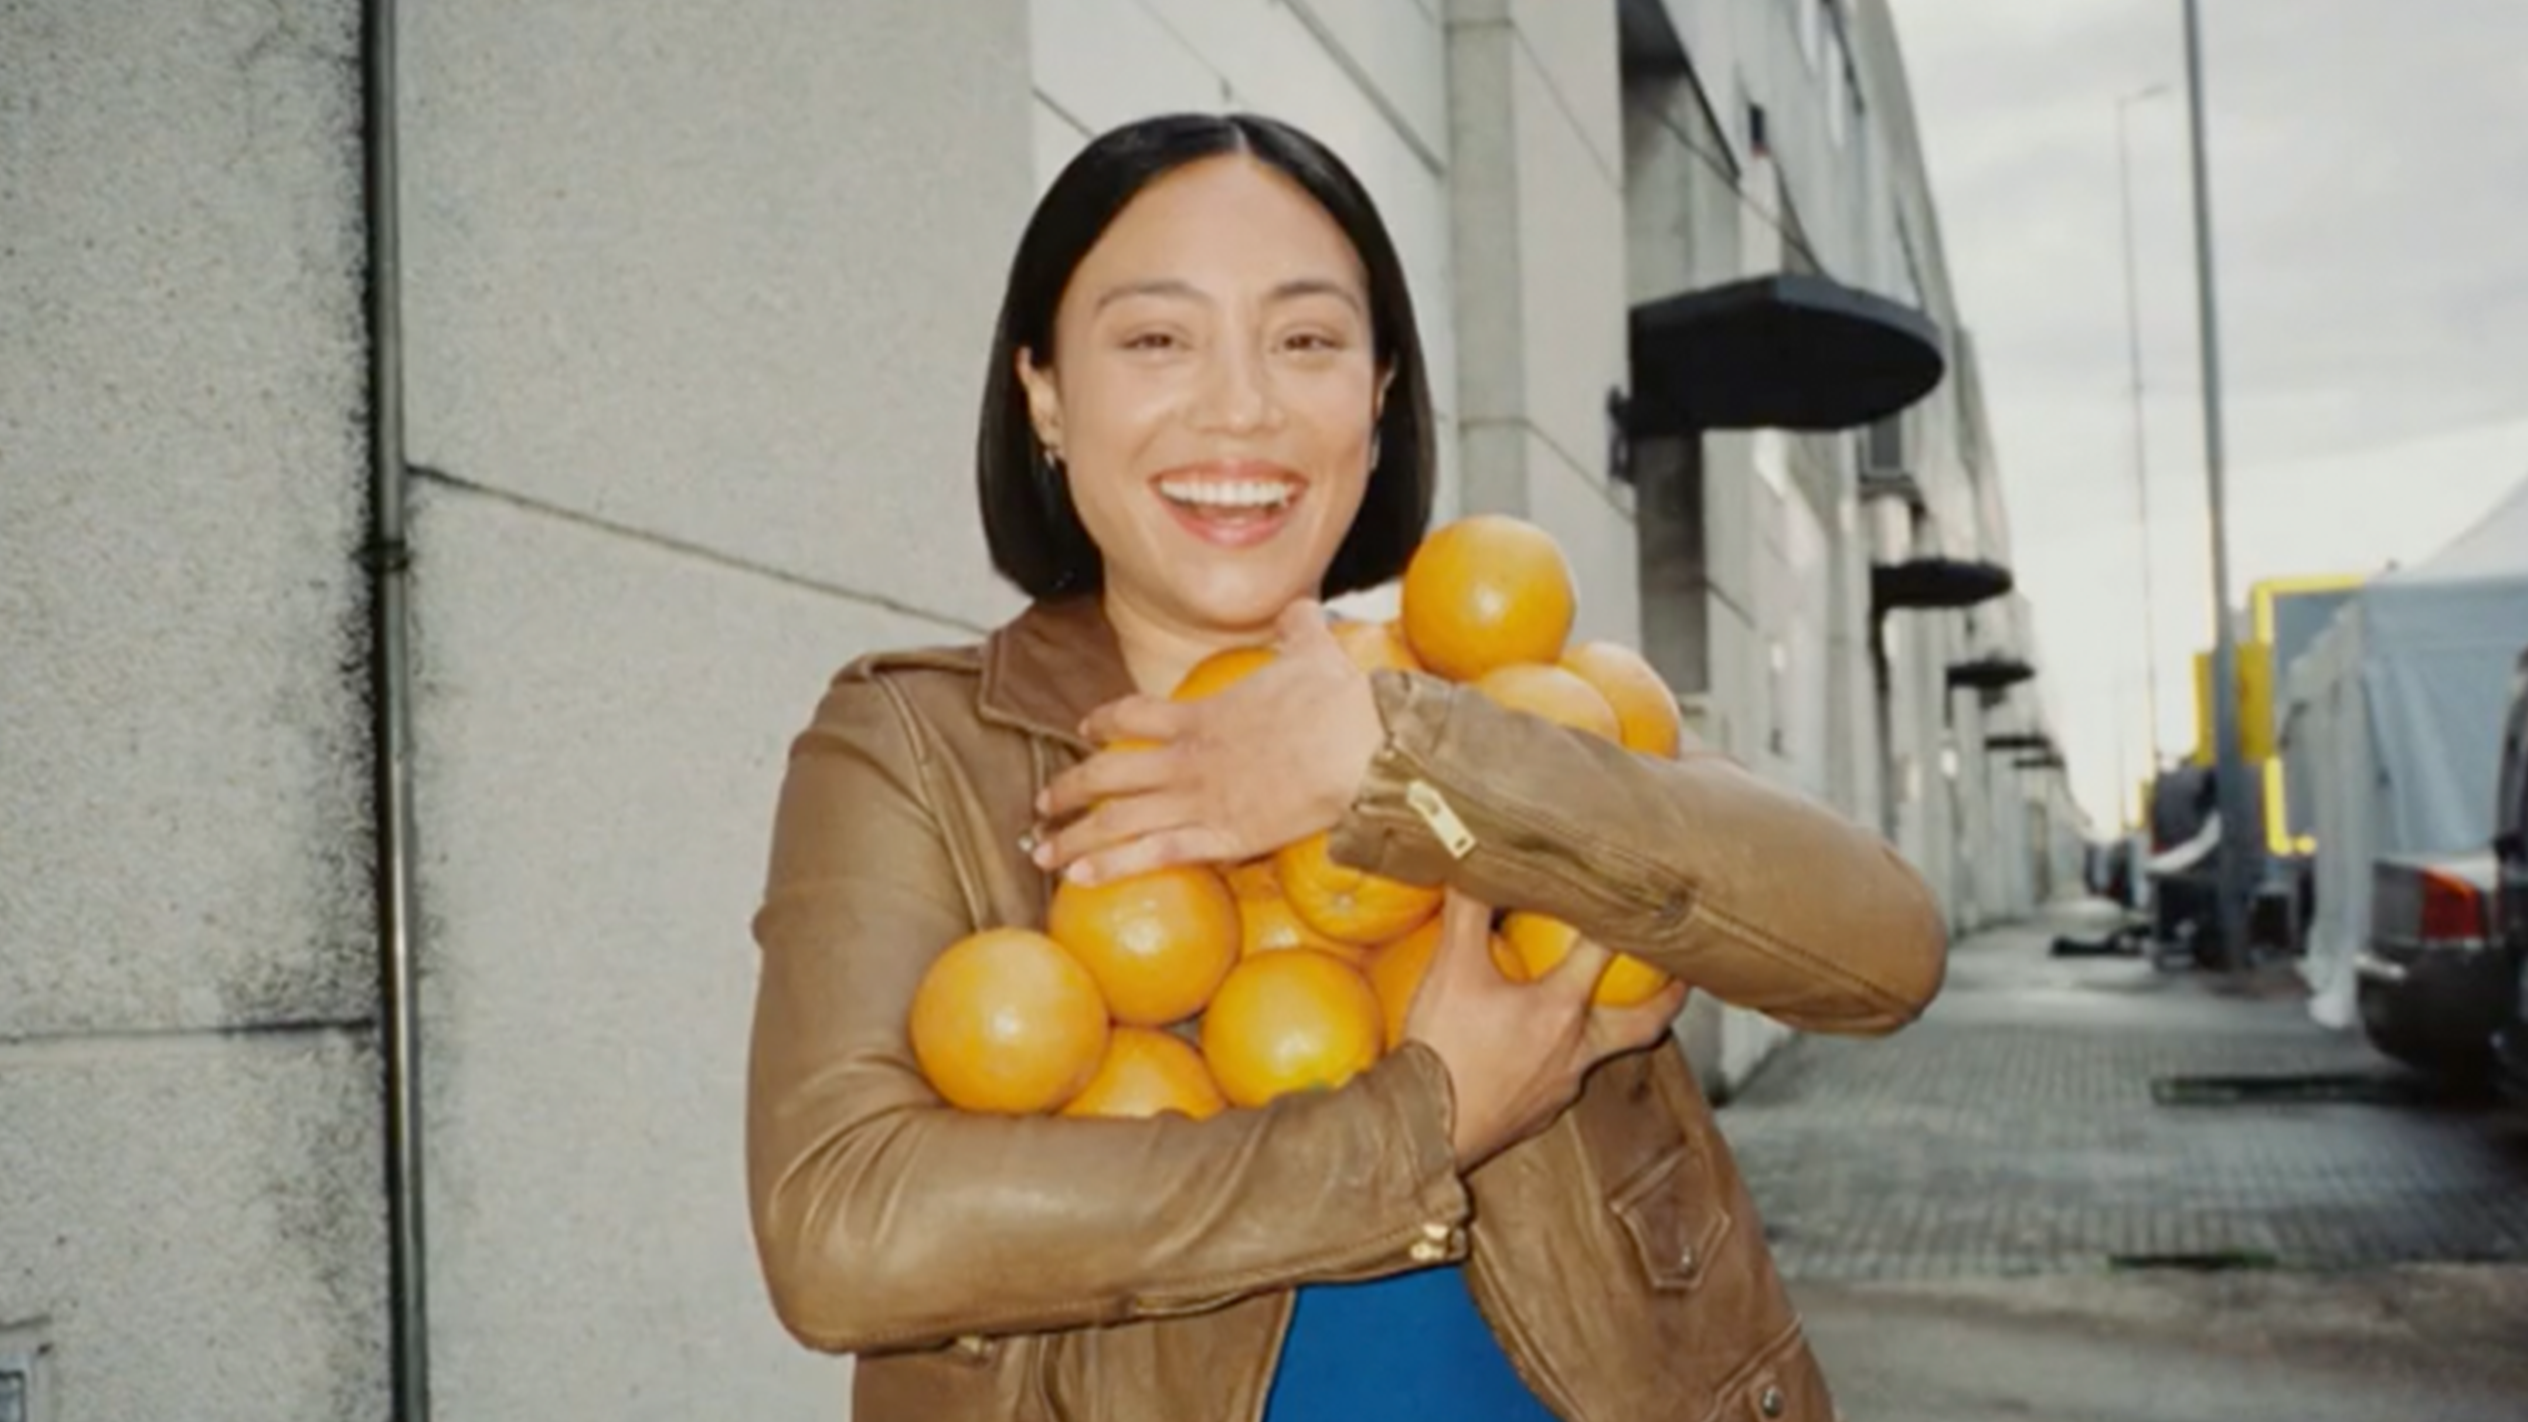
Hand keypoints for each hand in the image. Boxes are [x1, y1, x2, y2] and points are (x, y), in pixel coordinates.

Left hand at [1031, 601, 1385, 885]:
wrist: (1356, 747)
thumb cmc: (1337, 701)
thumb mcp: (1313, 651)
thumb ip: (1299, 629)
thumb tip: (1303, 607)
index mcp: (1200, 716)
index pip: (1134, 715)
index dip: (1103, 721)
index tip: (1084, 728)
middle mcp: (1185, 759)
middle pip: (1107, 774)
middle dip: (1068, 790)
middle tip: (1042, 803)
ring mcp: (1198, 801)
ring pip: (1117, 821)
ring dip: (1074, 837)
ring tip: (1041, 852)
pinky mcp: (1221, 838)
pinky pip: (1153, 855)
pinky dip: (1112, 868)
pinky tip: (1080, 880)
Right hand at [1405, 891, 1689, 1169]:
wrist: (1423, 1130)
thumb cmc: (1442, 1050)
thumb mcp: (1451, 970)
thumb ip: (1467, 913)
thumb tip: (1475, 866)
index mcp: (1560, 1009)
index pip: (1605, 953)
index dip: (1624, 922)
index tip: (1642, 904)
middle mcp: (1574, 1050)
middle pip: (1642, 1024)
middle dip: (1666, 999)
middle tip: (1681, 980)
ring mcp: (1560, 1088)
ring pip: (1599, 1054)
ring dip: (1607, 1030)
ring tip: (1599, 1010)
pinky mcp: (1538, 1116)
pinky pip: (1561, 1082)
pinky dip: (1560, 1061)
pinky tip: (1536, 1053)